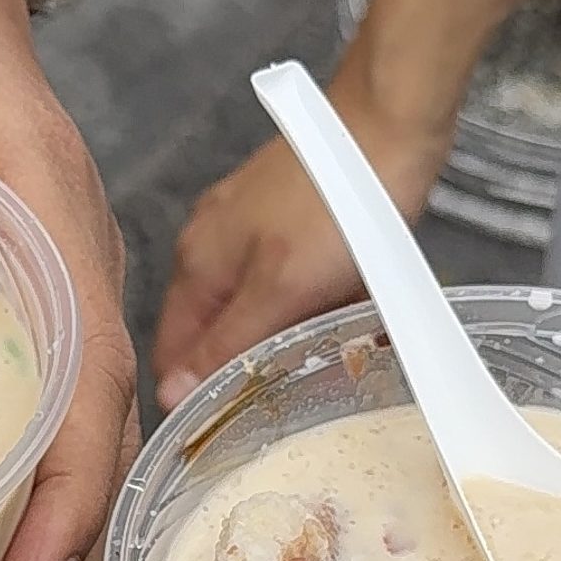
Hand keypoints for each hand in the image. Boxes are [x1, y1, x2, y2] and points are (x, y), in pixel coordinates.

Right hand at [152, 103, 443, 415]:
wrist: (390, 126)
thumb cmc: (335, 204)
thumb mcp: (277, 291)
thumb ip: (224, 347)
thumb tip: (170, 395)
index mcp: (197, 265)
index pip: (171, 354)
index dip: (189, 398)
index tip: (217, 434)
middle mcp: (213, 249)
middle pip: (210, 337)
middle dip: (240, 373)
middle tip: (275, 408)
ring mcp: (250, 235)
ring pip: (250, 316)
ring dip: (278, 345)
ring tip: (315, 363)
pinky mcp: (288, 227)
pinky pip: (284, 292)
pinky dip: (304, 314)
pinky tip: (334, 321)